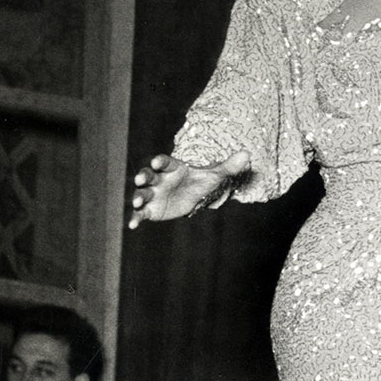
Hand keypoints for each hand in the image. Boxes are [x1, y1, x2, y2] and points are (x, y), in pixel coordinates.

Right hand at [127, 150, 250, 227]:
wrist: (193, 197)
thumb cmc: (200, 183)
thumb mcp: (215, 176)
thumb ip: (229, 167)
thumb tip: (248, 155)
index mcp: (173, 168)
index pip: (165, 162)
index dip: (160, 161)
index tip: (156, 161)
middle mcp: (159, 179)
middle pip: (149, 175)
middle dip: (143, 177)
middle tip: (140, 179)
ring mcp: (153, 194)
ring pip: (142, 194)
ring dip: (138, 197)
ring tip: (137, 203)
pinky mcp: (150, 210)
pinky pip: (140, 213)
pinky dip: (135, 218)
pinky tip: (132, 226)